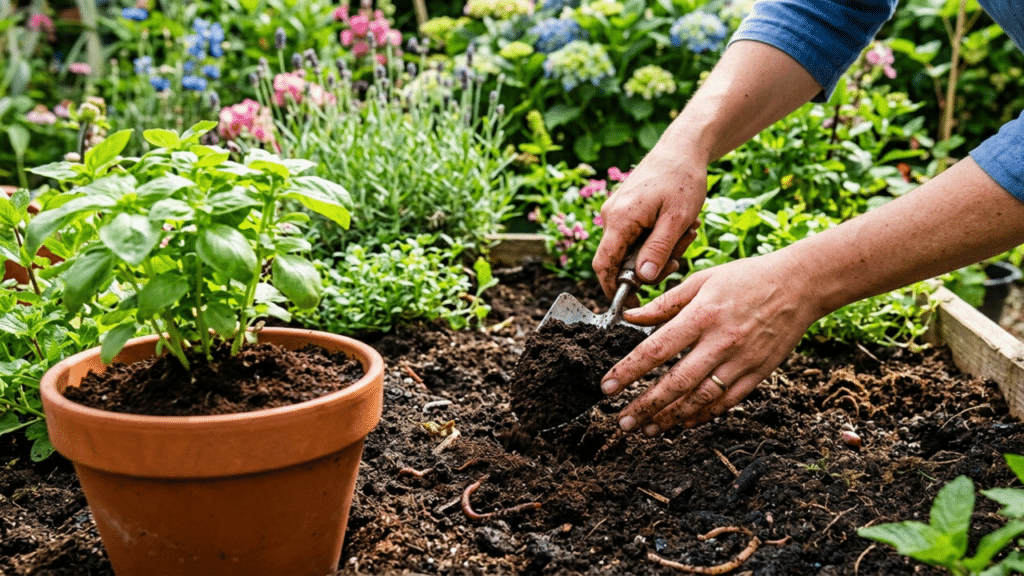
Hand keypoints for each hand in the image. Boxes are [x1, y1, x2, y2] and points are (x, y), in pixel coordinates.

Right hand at [593, 149, 707, 300]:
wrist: (683, 148)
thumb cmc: (682, 179)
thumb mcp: (677, 220)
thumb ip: (658, 250)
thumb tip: (643, 279)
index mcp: (619, 220)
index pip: (604, 265)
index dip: (612, 289)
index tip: (631, 304)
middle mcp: (611, 216)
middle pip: (620, 260)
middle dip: (649, 267)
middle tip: (679, 260)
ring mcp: (617, 211)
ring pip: (631, 248)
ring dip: (658, 250)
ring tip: (686, 234)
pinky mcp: (626, 209)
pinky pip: (636, 235)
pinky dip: (656, 238)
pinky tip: (677, 227)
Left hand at [600, 250, 823, 434]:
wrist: (800, 285)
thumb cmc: (747, 278)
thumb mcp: (702, 281)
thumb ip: (665, 303)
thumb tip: (630, 317)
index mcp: (702, 316)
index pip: (656, 349)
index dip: (629, 371)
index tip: (607, 387)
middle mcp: (720, 342)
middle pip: (676, 383)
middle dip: (645, 405)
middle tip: (622, 421)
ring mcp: (741, 361)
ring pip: (700, 399)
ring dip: (670, 417)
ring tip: (647, 428)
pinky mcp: (757, 374)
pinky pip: (726, 402)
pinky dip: (702, 415)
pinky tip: (683, 422)